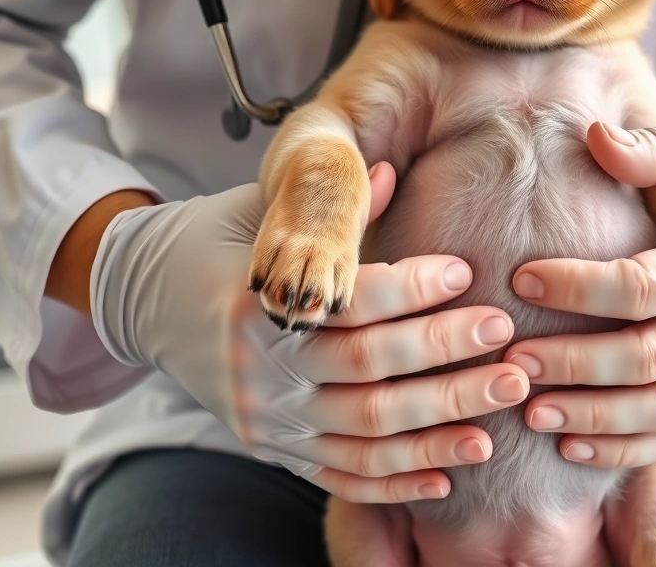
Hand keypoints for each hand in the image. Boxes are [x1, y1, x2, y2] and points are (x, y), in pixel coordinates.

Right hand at [90, 163, 528, 501]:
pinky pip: (339, 477)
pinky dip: (393, 484)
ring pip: (364, 434)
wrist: (149, 302)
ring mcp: (266, 419)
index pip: (346, 300)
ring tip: (500, 408)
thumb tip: (391, 171)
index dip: (411, 288)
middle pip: (366, 373)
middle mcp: (258, 369)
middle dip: (443, 358)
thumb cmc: (216, 247)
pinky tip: (446, 478)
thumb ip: (325, 208)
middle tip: (507, 342)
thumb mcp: (260, 214)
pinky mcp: (274, 449)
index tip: (466, 272)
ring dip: (439, 428)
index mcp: (253, 303)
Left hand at [504, 122, 655, 466]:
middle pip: (646, 359)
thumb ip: (655, 149)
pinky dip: (628, 450)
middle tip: (511, 362)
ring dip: (594, 418)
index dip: (577, 287)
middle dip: (573, 365)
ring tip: (531, 413)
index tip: (519, 278)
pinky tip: (574, 446)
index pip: (641, 286)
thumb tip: (592, 135)